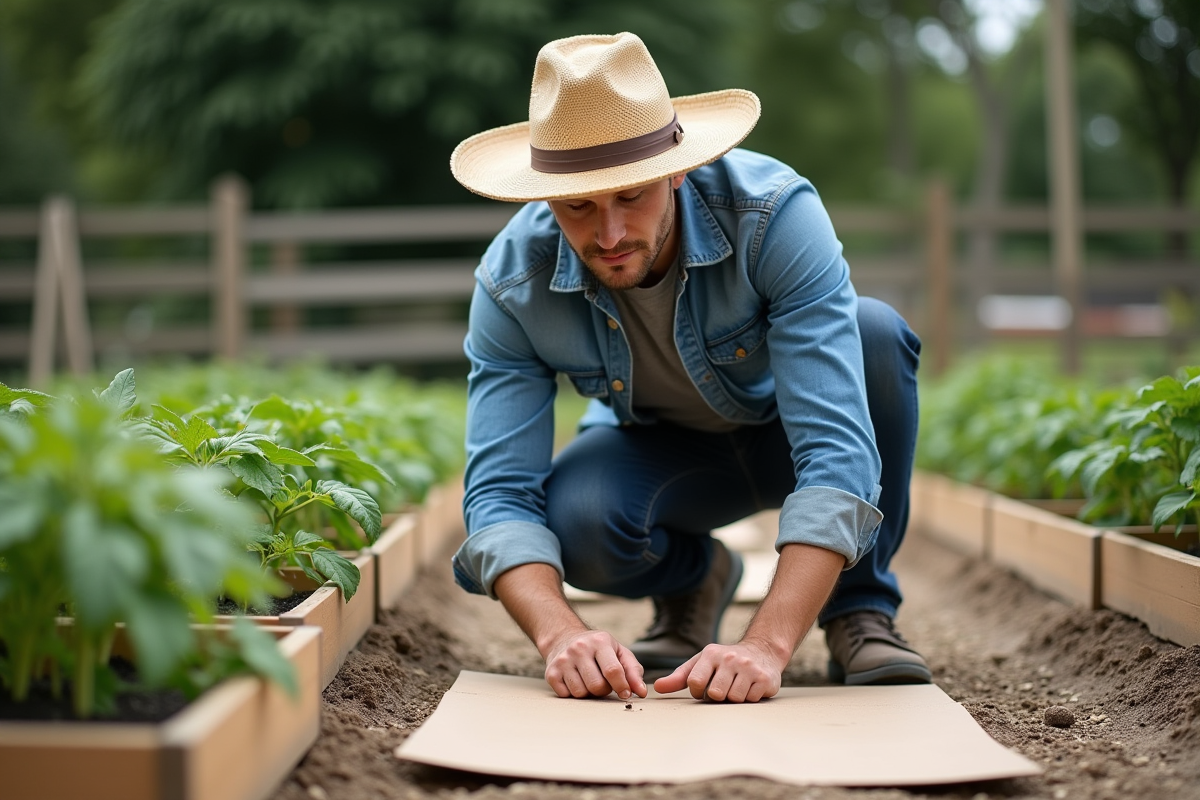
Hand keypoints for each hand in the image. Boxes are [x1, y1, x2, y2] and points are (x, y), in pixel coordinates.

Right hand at [544, 630, 647, 699]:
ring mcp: (563, 660)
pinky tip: (576, 681)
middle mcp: (579, 648)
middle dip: (604, 690)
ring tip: (589, 680)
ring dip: (589, 693)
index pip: (613, 670)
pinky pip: (567, 696)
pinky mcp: (551, 673)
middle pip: (597, 686)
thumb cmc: (597, 649)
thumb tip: (641, 692)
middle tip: (603, 682)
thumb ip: (633, 671)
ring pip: (581, 693)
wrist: (564, 638)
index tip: (625, 694)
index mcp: (599, 641)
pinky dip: (574, 694)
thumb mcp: (619, 652)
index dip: (622, 687)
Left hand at [653, 640, 783, 702]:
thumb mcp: (702, 663)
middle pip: (715, 694)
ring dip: (733, 698)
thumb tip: (657, 688)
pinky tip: (749, 687)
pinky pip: (750, 700)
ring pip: (733, 699)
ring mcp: (748, 668)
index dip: (697, 691)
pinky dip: (748, 698)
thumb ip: (679, 677)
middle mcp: (730, 658)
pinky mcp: (764, 679)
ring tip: (736, 686)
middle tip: (723, 687)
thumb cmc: (725, 662)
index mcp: (711, 654)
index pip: (694, 682)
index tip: (704, 687)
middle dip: (717, 696)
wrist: (762, 651)